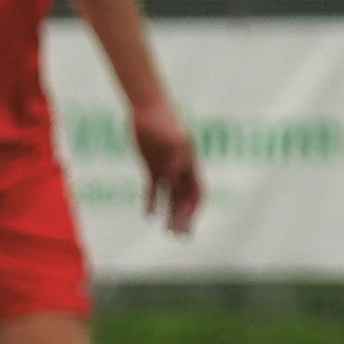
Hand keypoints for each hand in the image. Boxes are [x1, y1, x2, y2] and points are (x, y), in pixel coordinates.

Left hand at [127, 93, 203, 232]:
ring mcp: (166, 168)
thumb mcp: (171, 138)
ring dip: (170, 214)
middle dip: (183, 218)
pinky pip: (153, 188)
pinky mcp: (151, 166)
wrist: (146, 106)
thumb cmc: (162, 120)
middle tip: (179, 236)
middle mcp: (180, 168)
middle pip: (184, 198)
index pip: (197, 192)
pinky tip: (148, 215)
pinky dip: (151, 202)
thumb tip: (176, 176)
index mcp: (190, 163)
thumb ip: (176, 157)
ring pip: (171, 197)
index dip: (194, 209)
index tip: (190, 224)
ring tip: (167, 231)